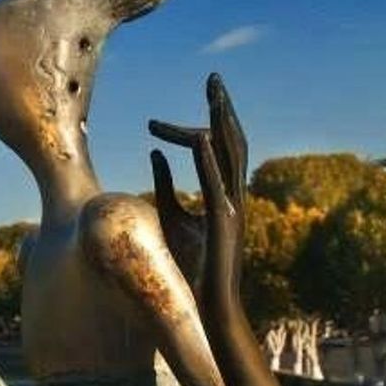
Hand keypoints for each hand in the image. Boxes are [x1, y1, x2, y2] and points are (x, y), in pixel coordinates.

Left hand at [148, 73, 248, 321]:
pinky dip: (208, 160)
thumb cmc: (192, 267)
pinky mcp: (223, 224)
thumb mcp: (171, 216)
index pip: (211, 149)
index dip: (184, 131)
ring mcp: (232, 208)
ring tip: (213, 93)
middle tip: (212, 78)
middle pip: (232, 142)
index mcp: (223, 193)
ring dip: (223, 122)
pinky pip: (217, 185)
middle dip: (222, 109)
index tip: (151, 124)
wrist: (209, 307)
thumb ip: (165, 185)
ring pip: (233, 156)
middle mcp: (233, 195)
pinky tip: (198, 136)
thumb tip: (153, 154)